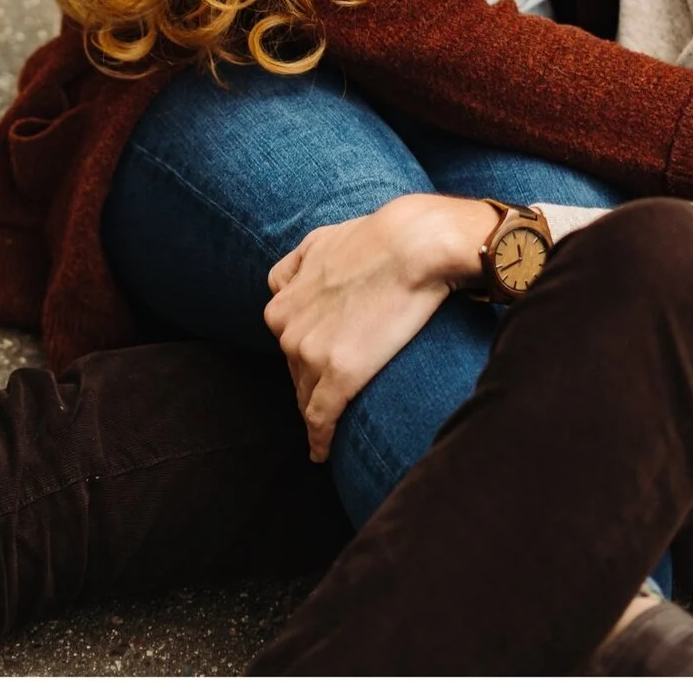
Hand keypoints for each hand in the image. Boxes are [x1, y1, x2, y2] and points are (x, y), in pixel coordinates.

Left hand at [263, 195, 493, 461]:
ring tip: (325, 430)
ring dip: (315, 410)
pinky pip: (320, 417)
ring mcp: (310, 354)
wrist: (411, 245)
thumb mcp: (318, 243)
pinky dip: (319, 438)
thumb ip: (295, 267)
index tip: (314, 373)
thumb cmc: (375, 240)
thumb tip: (283, 283)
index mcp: (282, 303)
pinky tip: (320, 452)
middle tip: (329, 400)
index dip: (305, 358)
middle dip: (309, 383)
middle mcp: (287, 330)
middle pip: (295, 369)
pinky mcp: (338, 376)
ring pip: (306, 395)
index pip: (288, 343)